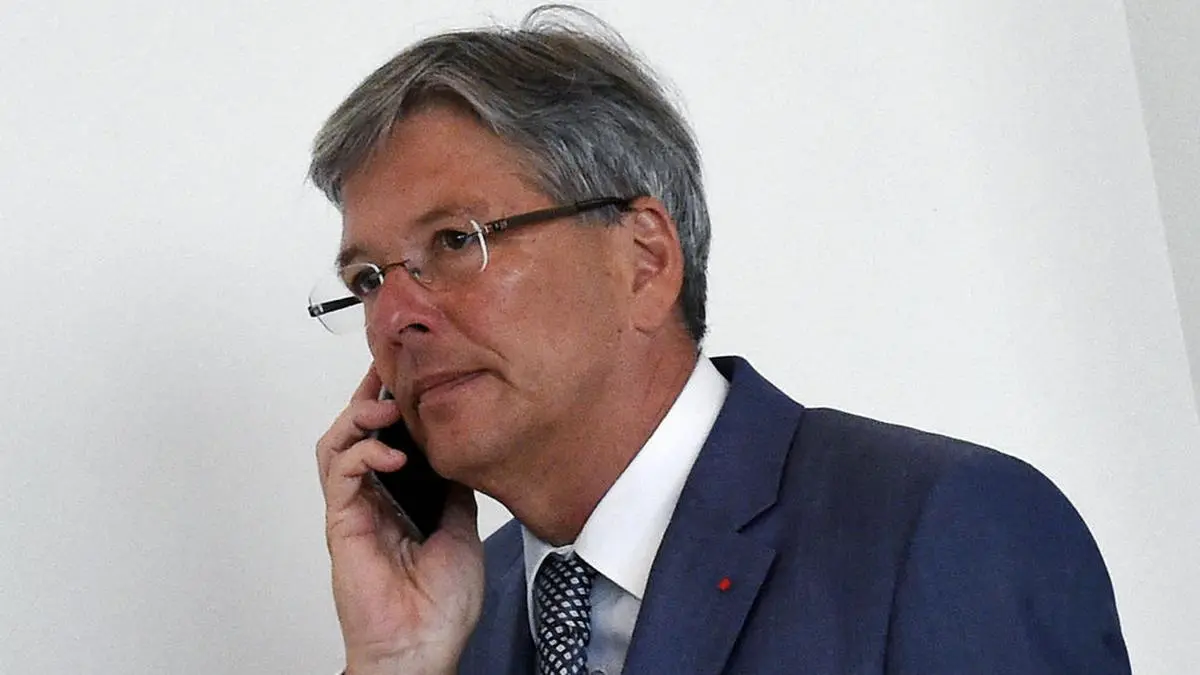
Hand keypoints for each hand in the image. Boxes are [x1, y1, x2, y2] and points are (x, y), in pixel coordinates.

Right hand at [316, 367, 484, 674]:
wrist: (424, 646)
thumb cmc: (441, 604)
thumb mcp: (462, 527)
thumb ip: (452, 486)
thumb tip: (459, 449)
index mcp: (399, 498)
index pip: (387, 438)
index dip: (391, 403)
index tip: (409, 372)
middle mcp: (372, 499)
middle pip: (354, 432)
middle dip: (369, 397)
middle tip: (389, 372)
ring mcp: (354, 510)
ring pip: (335, 445)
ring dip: (358, 418)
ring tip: (387, 408)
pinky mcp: (343, 524)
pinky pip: (341, 475)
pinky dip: (361, 454)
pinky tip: (391, 455)